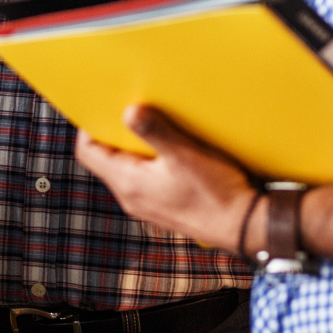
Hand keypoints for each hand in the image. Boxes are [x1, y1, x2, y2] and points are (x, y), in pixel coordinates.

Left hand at [74, 104, 260, 254]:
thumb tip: (129, 111)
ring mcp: (147, 204)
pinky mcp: (164, 205)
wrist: (244, 228)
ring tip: (154, 124)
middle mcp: (131, 197)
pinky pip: (145, 177)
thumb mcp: (185, 156)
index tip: (103, 104)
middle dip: (115, 132)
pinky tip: (172, 149)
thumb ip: (155, 132)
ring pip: (127, 168)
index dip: (90, 126)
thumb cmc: (216, 194)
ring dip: (136, 146)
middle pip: (106, 158)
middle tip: (131, 107)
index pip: (88, 152)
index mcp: (128, 184)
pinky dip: (151, 160)